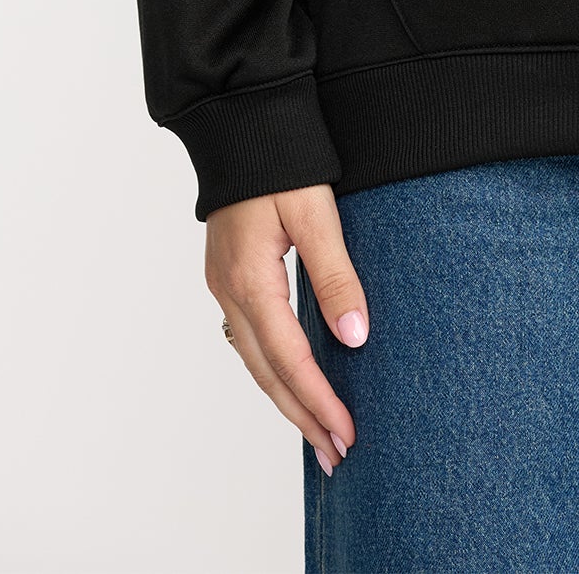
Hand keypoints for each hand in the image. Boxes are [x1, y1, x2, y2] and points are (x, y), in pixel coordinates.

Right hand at [205, 183, 370, 478]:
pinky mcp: (229, 276)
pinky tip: (293, 381)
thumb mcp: (315, 214)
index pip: (290, 359)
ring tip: (319, 433)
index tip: (347, 434)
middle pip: (267, 374)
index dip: (319, 401)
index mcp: (250, 280)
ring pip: (255, 361)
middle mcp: (230, 291)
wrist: (243, 122)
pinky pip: (251, 338)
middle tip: (336, 456)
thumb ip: (335, 276)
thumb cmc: (282, 161)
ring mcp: (224, 285)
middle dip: (303, 417)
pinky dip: (274, 368)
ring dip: (288, 399)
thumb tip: (354, 338)